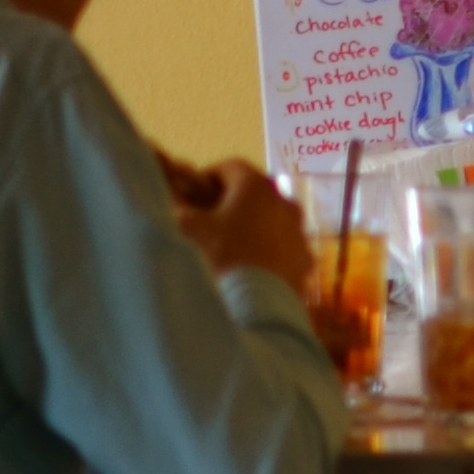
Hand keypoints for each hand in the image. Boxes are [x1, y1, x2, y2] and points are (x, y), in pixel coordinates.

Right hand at [174, 156, 310, 288]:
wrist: (254, 306)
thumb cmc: (218, 257)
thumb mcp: (187, 229)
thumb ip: (177, 208)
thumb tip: (168, 199)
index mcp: (257, 187)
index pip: (231, 167)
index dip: (208, 176)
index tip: (192, 192)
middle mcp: (285, 203)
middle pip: (255, 194)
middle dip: (231, 202)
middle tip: (208, 219)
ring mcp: (299, 232)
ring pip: (271, 221)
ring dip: (251, 226)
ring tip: (227, 246)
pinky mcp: (305, 260)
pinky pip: (283, 248)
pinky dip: (267, 251)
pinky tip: (249, 268)